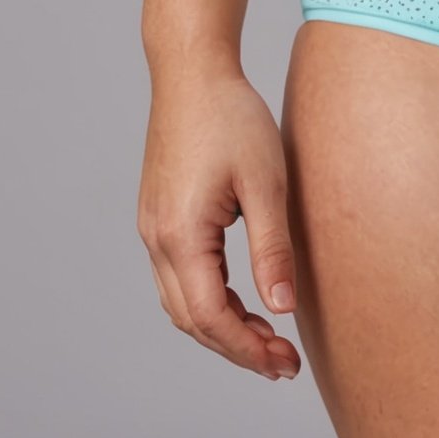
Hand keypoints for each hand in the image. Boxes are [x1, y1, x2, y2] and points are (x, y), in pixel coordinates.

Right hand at [137, 68, 301, 379]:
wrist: (192, 73)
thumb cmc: (232, 118)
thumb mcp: (266, 184)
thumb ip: (273, 250)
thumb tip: (284, 308)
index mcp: (181, 235)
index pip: (210, 317)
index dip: (247, 348)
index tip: (285, 363)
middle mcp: (156, 239)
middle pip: (191, 320)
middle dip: (237, 348)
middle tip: (284, 364)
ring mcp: (153, 229)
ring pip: (181, 303)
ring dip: (222, 328)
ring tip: (269, 341)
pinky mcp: (160, 218)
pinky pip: (179, 279)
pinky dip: (210, 301)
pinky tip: (246, 302)